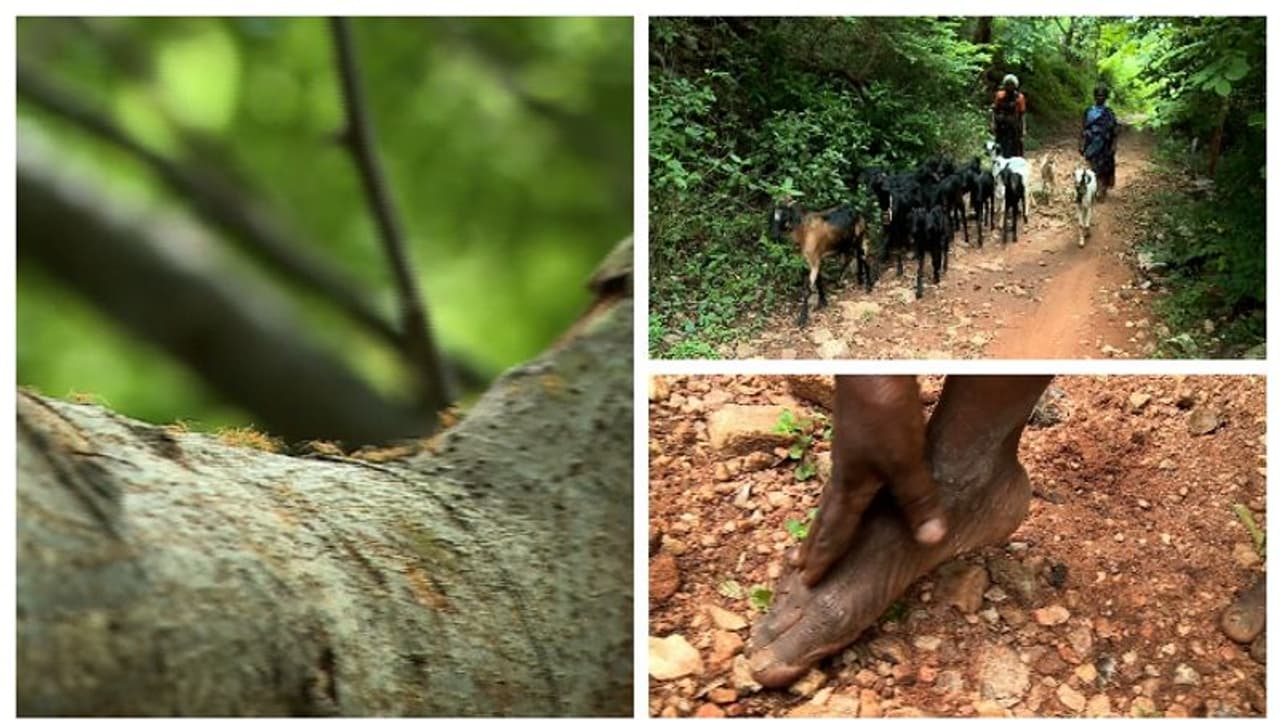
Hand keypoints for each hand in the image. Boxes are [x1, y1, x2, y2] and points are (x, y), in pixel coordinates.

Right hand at [793, 376, 946, 586]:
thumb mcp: (906, 461)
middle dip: (814, 542)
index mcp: (851, 485)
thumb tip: (931, 540)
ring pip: (835, 495)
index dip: (824, 556)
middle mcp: (845, 472)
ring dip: (826, 518)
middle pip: (826, 514)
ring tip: (818, 532)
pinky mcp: (862, 436)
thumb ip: (918, 500)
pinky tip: (854, 486)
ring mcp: (851, 452)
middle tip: (797, 565)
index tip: (808, 579)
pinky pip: (848, 477)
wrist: (872, 365)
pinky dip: (844, 494)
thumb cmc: (883, 413)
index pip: (834, 530)